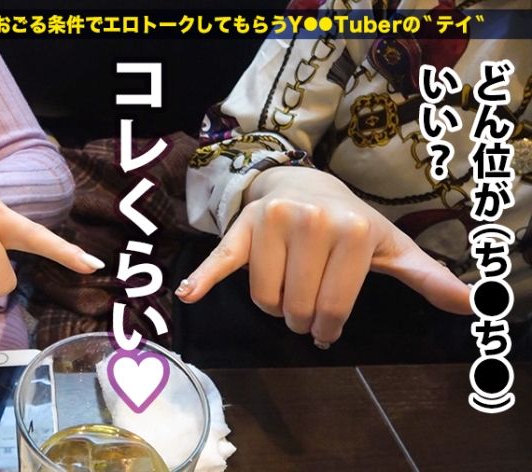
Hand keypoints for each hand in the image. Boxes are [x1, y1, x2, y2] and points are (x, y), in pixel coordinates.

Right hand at [175, 166, 470, 346]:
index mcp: (353, 230)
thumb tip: (474, 304)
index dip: (328, 327)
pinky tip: (190, 294)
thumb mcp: (390, 246)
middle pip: (296, 307)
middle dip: (300, 318)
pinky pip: (221, 260)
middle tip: (305, 306)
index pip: (333, 309)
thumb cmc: (350, 222)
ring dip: (272, 306)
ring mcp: (272, 223)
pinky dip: (204, 279)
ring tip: (284, 290)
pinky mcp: (240, 229)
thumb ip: (426, 276)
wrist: (303, 183)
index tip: (327, 328)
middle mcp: (312, 221)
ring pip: (263, 298)